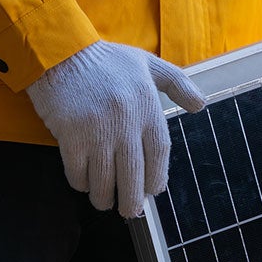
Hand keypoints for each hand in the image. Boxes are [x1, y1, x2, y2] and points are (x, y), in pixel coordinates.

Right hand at [27, 40, 205, 216]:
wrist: (61, 52)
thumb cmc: (106, 60)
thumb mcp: (147, 64)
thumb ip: (178, 83)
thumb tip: (200, 105)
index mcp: (148, 108)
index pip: (159, 154)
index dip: (157, 179)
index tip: (152, 191)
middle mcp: (126, 122)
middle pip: (134, 175)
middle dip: (132, 200)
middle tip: (130, 210)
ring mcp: (98, 131)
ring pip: (105, 180)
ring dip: (105, 197)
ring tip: (104, 202)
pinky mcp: (71, 136)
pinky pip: (78, 172)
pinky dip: (82, 183)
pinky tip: (84, 183)